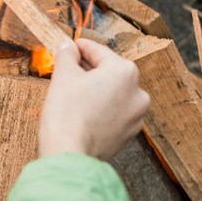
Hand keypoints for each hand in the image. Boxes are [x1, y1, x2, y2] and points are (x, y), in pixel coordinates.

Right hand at [38, 38, 149, 160]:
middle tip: (69, 69)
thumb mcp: (63, 76)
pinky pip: (115, 113)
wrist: (70, 154)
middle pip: (109, 73)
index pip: (99, 52)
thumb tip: (68, 47)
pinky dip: (102, 109)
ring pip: (113, 94)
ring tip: (75, 93)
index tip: (71, 46)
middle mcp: (138, 92)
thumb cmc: (66, 113)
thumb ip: (67, 55)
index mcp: (125, 72)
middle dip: (89, 70)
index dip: (81, 47)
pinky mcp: (129, 134)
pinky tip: (84, 112)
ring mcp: (136, 115)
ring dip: (96, 90)